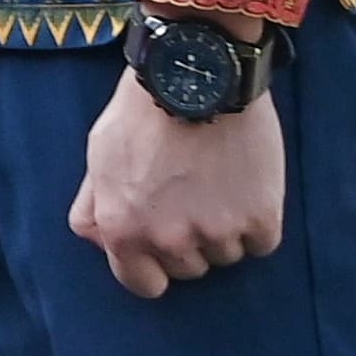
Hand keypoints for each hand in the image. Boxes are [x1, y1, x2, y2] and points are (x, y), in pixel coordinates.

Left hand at [70, 66, 284, 297]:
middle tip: (191, 192)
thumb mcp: (99, 154)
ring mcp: (217, 233)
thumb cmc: (143, 110)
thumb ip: (95, 206)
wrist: (197, 71)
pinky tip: (245, 183)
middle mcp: (168, 240)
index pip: (142, 284)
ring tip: (217, 179)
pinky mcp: (260, 220)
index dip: (152, 266)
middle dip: (189, 238)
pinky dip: (257, 219)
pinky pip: (260, 242)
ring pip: (226, 255)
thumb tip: (101, 243)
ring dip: (225, 228)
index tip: (163, 243)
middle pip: (188, 268)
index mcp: (122, 229)